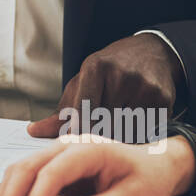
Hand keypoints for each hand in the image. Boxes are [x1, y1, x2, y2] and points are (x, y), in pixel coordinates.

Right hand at [0, 134, 193, 195]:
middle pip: (27, 167)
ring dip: (6, 195)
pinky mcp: (56, 167)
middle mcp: (69, 146)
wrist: (156, 164)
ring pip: (21, 169)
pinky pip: (27, 176)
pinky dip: (12, 193)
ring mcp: (59, 154)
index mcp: (89, 149)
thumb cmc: (148, 177)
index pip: (53, 173)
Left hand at [27, 34, 182, 138]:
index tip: (77, 143)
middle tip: (97, 142)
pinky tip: (135, 127)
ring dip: (119, 138)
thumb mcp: (83, 84)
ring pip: (125, 130)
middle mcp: (120, 73)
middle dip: (98, 136)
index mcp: (95, 67)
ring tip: (117, 131)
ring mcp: (143, 85)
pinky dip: (138, 135)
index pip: (83, 108)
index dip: (78, 130)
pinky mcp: (162, 97)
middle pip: (104, 123)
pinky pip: (146, 130)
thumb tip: (33, 131)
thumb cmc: (109, 73)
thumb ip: (62, 112)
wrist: (151, 52)